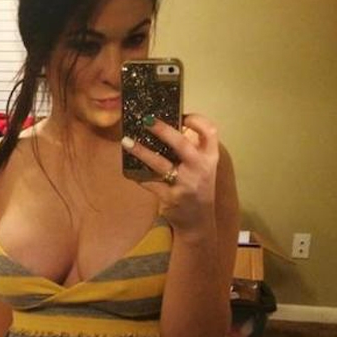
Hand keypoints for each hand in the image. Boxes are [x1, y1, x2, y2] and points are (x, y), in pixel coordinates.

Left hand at [121, 113, 219, 233]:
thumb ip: (192, 149)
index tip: (182, 115)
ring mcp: (186, 184)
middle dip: (163, 130)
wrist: (199, 221)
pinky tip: (129, 170)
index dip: (197, 120)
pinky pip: (150, 183)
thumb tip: (166, 126)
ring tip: (126, 141)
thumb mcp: (203, 167)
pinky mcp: (171, 197)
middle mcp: (200, 169)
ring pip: (160, 164)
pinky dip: (138, 175)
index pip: (210, 131)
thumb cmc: (197, 187)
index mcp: (210, 157)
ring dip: (141, 151)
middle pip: (182, 144)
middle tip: (146, 120)